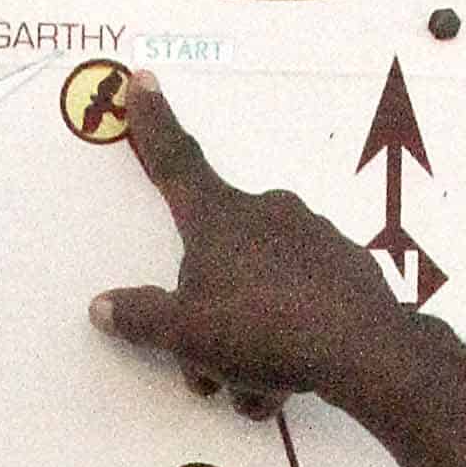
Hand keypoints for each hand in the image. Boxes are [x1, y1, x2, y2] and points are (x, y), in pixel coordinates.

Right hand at [88, 76, 417, 416]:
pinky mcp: (347, 267)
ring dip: (249, 343)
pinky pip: (302, 305)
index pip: (174, 161)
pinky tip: (293, 380)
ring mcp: (312, 237)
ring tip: (256, 387)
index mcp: (218, 217)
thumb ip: (141, 318)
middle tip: (212, 368)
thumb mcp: (185, 334)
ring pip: (260, 292)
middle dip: (209, 316)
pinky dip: (290, 343)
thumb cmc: (260, 330)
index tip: (143, 79)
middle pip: (218, 261)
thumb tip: (102, 307)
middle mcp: (266, 213)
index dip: (153, 123)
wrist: (362, 350)